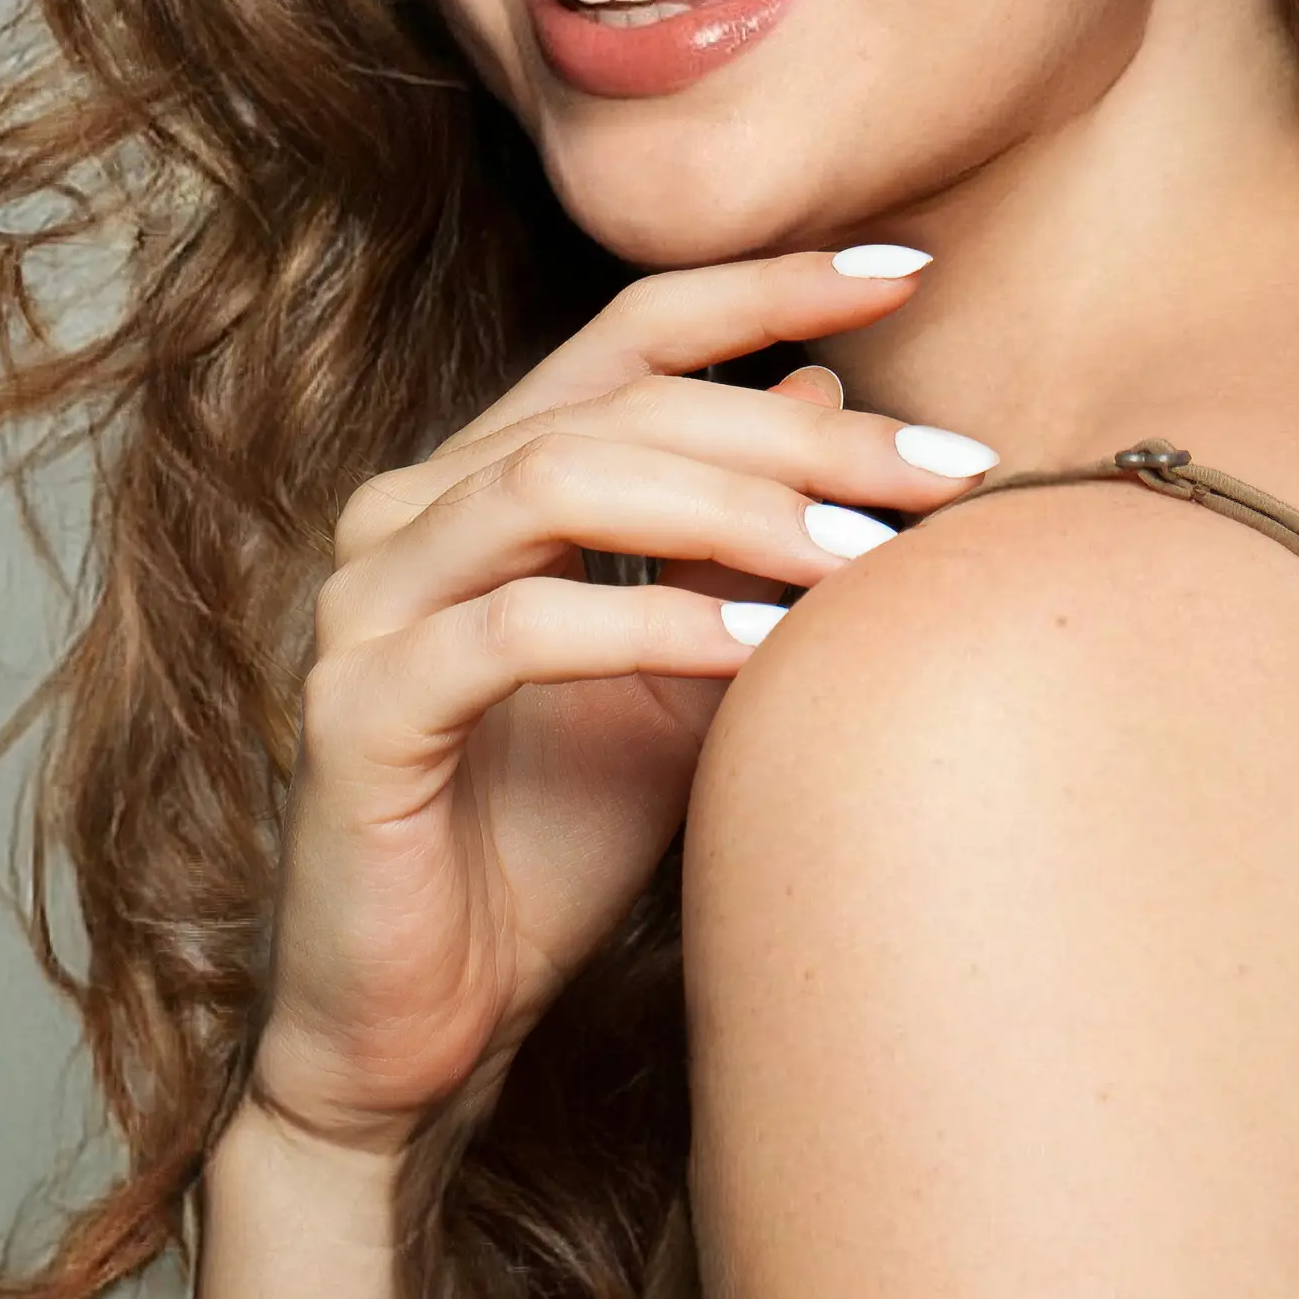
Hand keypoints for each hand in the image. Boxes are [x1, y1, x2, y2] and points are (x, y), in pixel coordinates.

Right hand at [235, 250, 997, 1158]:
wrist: (426, 1029)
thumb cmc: (549, 849)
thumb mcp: (683, 678)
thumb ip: (738, 546)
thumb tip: (833, 396)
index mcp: (479, 479)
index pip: (629, 335)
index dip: (767, 288)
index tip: (911, 269)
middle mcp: (407, 512)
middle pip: (616, 405)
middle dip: (794, 430)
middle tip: (943, 470)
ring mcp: (366, 603)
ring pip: (556, 480)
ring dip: (728, 508)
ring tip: (862, 556)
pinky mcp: (355, 708)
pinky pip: (512, 629)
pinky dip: (647, 624)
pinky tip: (758, 651)